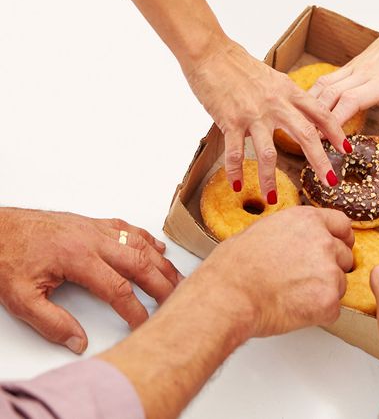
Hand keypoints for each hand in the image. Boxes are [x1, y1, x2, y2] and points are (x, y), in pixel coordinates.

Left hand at [0, 208, 179, 352]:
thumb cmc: (6, 256)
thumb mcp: (21, 298)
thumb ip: (51, 322)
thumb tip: (77, 341)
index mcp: (78, 258)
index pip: (117, 289)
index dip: (134, 309)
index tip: (143, 323)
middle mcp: (92, 240)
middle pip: (139, 263)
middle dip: (161, 283)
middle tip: (175, 300)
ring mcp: (94, 228)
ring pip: (138, 243)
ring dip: (160, 262)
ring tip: (177, 277)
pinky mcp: (91, 222)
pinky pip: (127, 228)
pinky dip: (146, 239)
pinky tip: (157, 248)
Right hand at [185, 40, 347, 202]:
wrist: (209, 52)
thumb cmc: (238, 64)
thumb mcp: (272, 78)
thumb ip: (286, 97)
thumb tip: (299, 112)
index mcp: (289, 91)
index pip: (321, 114)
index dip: (337, 132)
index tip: (347, 149)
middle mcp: (276, 104)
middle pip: (306, 136)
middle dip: (320, 161)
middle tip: (330, 182)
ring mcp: (253, 114)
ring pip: (268, 154)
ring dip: (270, 180)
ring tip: (272, 199)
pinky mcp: (230, 121)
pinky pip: (234, 153)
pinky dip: (235, 172)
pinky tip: (237, 186)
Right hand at [194, 206, 353, 336]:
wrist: (228, 296)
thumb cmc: (234, 267)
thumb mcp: (263, 230)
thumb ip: (291, 232)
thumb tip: (297, 240)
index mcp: (308, 220)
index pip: (342, 225)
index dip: (340, 239)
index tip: (336, 248)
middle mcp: (324, 242)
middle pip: (344, 256)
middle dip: (329, 268)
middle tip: (303, 280)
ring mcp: (329, 272)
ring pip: (340, 284)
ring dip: (323, 291)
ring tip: (292, 296)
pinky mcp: (329, 300)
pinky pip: (333, 309)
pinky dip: (318, 313)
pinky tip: (294, 309)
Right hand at [309, 16, 378, 154]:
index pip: (352, 100)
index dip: (336, 121)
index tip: (327, 142)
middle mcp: (365, 73)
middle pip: (330, 94)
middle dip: (316, 119)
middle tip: (308, 143)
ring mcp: (355, 67)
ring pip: (323, 85)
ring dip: (310, 106)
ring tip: (303, 129)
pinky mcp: (352, 64)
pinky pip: (328, 79)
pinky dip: (314, 94)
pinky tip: (309, 110)